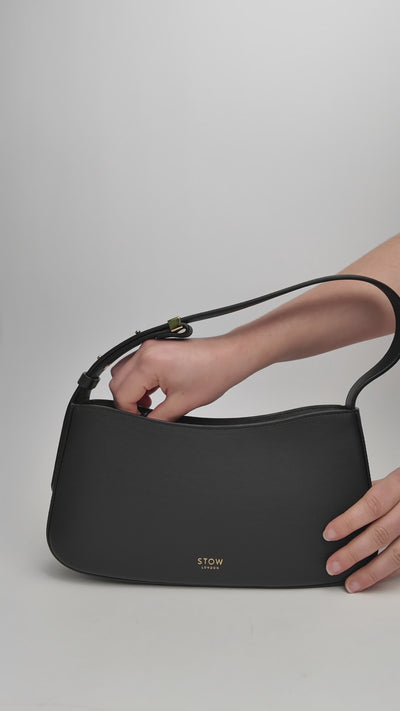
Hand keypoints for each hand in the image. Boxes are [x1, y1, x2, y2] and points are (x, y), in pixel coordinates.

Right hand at [109, 334, 250, 421]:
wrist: (229, 357)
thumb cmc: (213, 372)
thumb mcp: (182, 404)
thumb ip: (157, 418)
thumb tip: (145, 425)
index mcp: (148, 362)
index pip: (122, 393)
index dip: (129, 412)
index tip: (140, 421)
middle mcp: (145, 351)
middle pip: (117, 382)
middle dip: (128, 401)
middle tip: (144, 414)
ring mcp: (149, 346)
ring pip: (122, 372)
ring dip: (132, 389)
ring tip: (150, 402)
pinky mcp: (154, 347)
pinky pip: (134, 364)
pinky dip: (138, 379)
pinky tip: (153, 390)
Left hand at [323, 467, 399, 591]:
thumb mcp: (393, 480)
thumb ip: (373, 494)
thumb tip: (341, 511)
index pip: (372, 504)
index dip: (349, 521)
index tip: (329, 534)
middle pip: (381, 533)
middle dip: (353, 552)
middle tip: (333, 565)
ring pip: (396, 555)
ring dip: (371, 572)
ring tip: (352, 582)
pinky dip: (388, 572)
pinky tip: (374, 578)